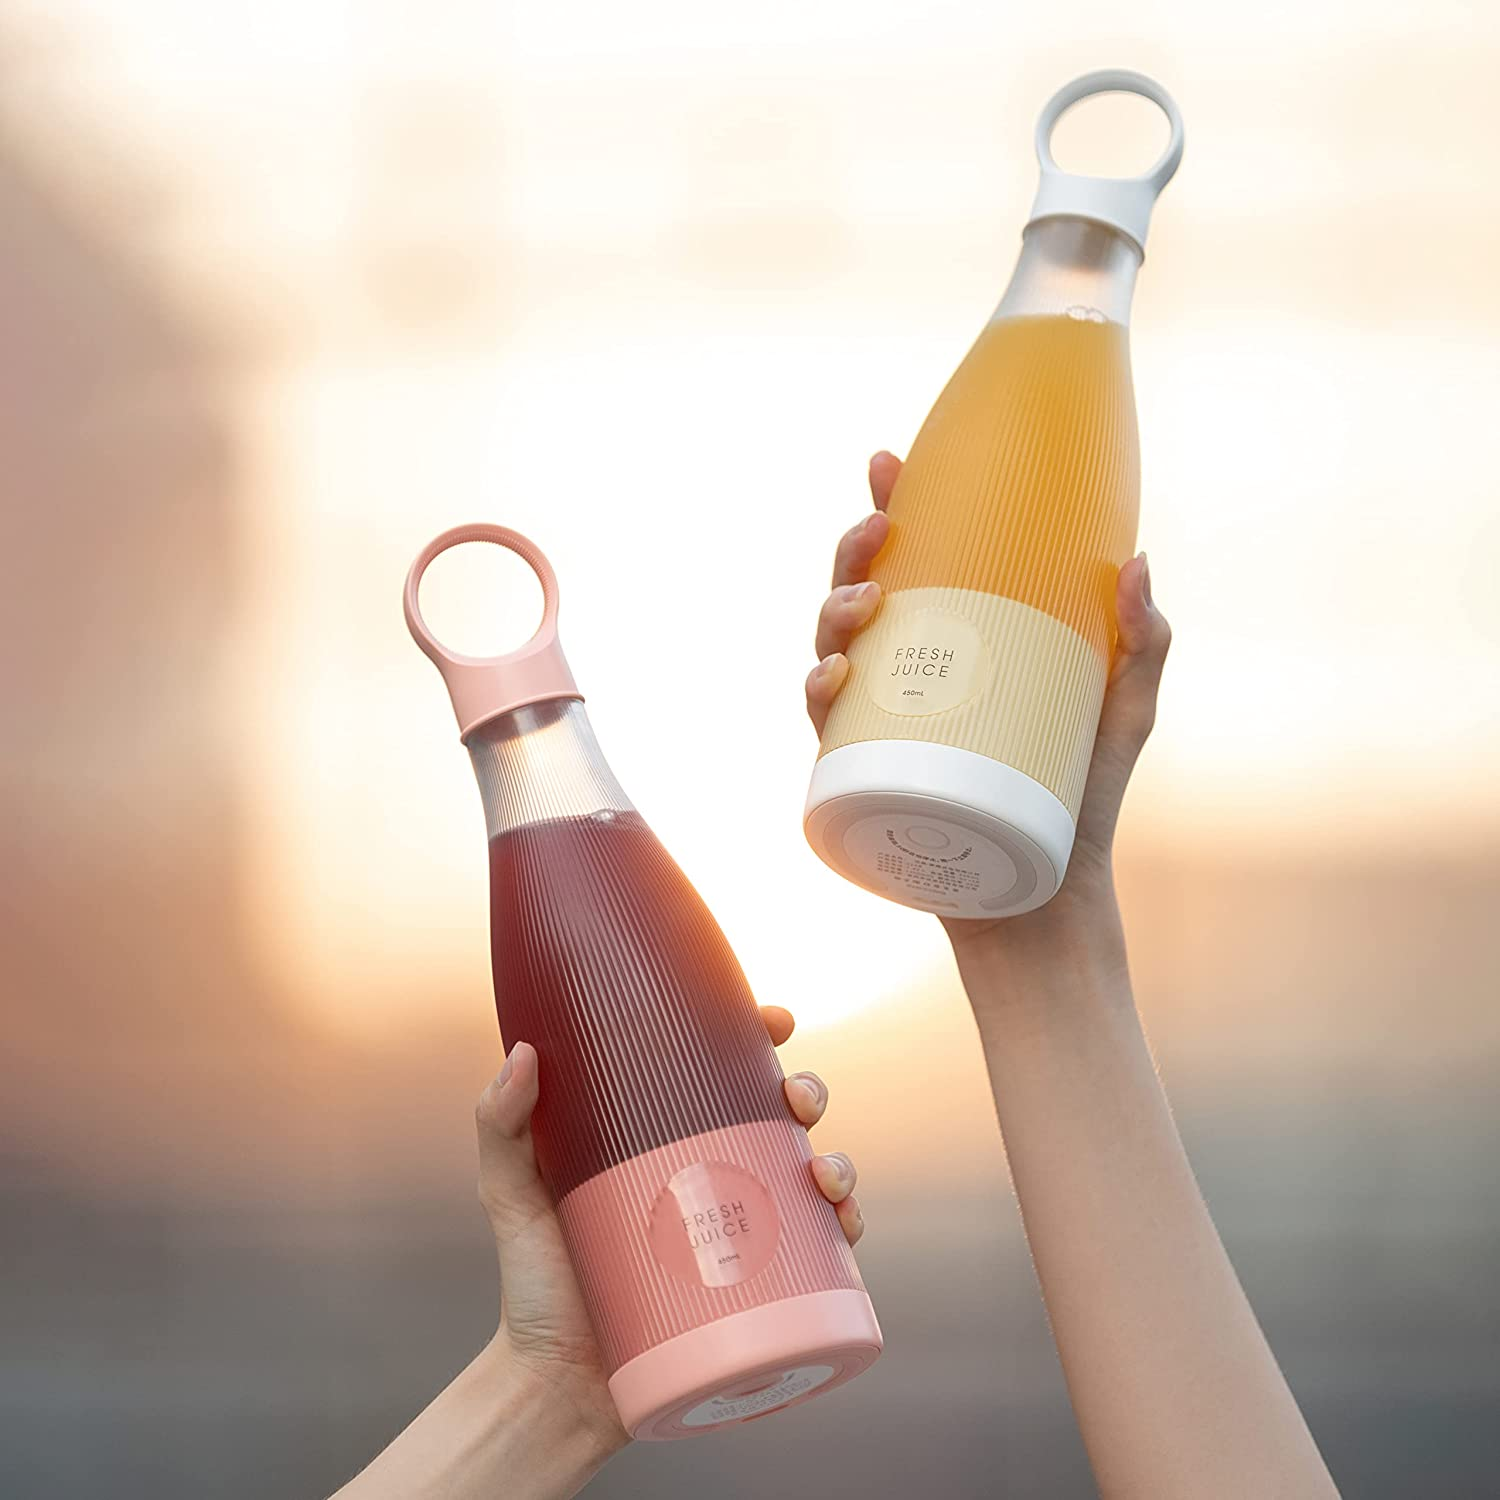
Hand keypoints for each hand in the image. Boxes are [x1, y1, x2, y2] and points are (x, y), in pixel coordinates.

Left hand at [474, 1007, 862, 1459]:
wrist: (555, 1388)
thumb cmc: (534, 1283)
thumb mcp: (512, 1191)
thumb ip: (502, 1121)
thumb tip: (524, 1051)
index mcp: (668, 1139)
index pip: (725, 1072)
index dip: (760, 1037)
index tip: (776, 1020)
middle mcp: (714, 1178)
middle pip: (780, 1118)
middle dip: (808, 1092)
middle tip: (796, 1100)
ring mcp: (741, 1235)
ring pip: (814, 1179)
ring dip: (840, 1163)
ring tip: (822, 1175)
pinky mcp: (759, 1294)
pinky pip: (823, 1257)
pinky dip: (847, 1232)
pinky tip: (843, 1225)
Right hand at [805, 450, 1171, 949]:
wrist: (1049, 894)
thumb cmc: (1084, 798)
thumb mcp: (1125, 710)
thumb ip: (1143, 641)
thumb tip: (1139, 560)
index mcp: (959, 643)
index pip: (917, 562)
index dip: (892, 505)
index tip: (889, 460)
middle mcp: (911, 675)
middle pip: (859, 592)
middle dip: (854, 547)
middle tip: (881, 526)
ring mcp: (882, 723)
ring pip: (830, 646)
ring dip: (833, 608)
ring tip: (869, 601)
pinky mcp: (866, 772)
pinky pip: (824, 723)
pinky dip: (819, 690)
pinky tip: (836, 674)